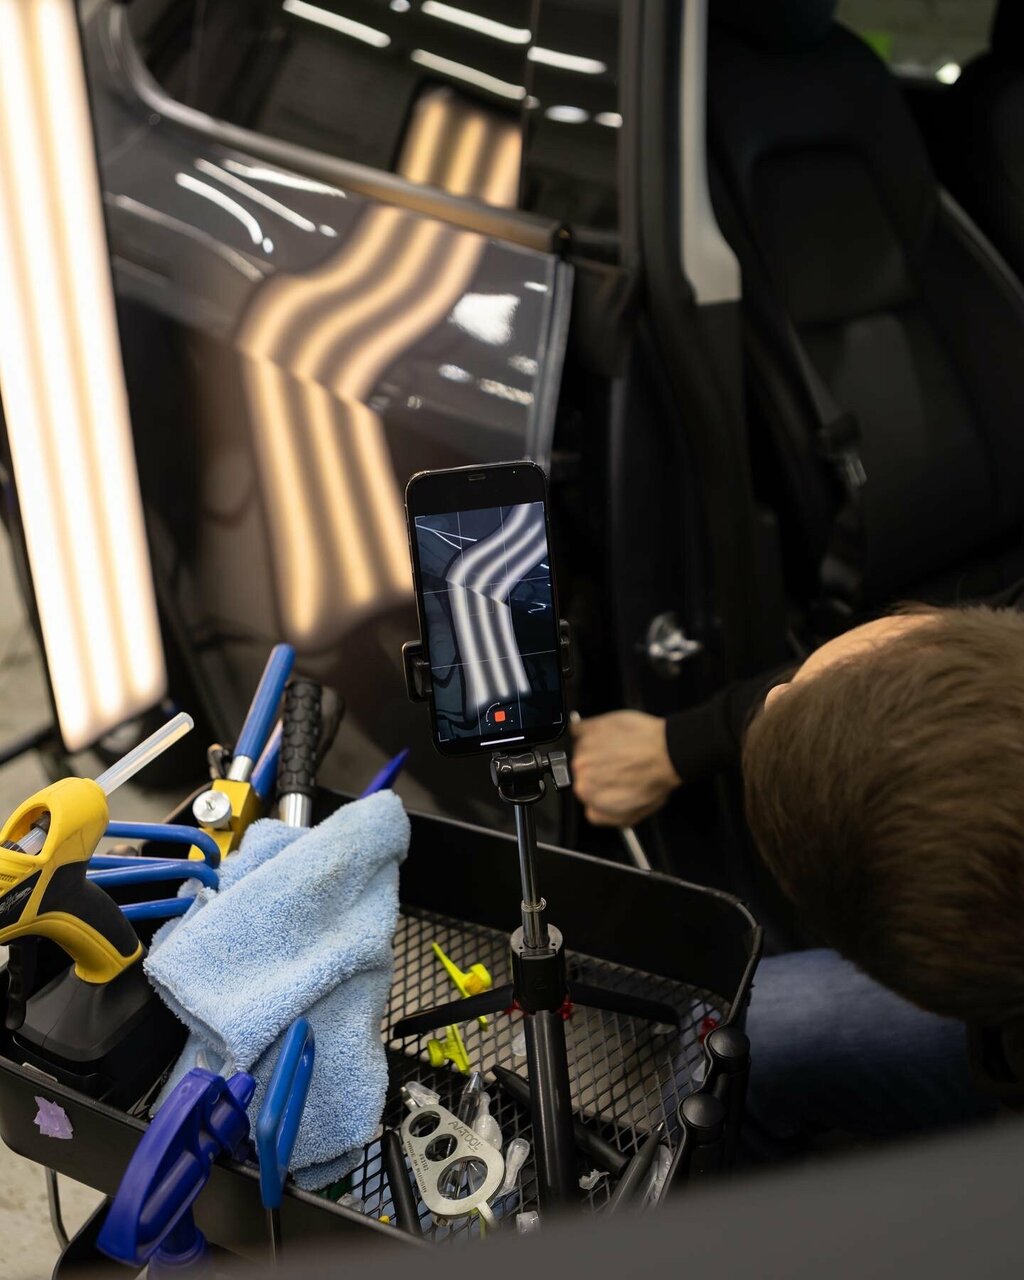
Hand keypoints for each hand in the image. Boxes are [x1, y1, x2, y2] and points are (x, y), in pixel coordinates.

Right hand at [570, 711, 680, 826]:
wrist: (667, 752)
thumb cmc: (654, 781)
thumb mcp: (631, 815)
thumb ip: (604, 817)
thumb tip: (593, 811)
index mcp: (587, 793)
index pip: (583, 794)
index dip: (599, 789)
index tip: (610, 784)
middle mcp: (580, 770)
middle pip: (581, 772)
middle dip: (597, 770)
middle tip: (619, 768)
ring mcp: (584, 746)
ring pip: (582, 751)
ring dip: (596, 751)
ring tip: (619, 752)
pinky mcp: (591, 727)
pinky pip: (579, 730)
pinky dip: (589, 733)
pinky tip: (609, 738)